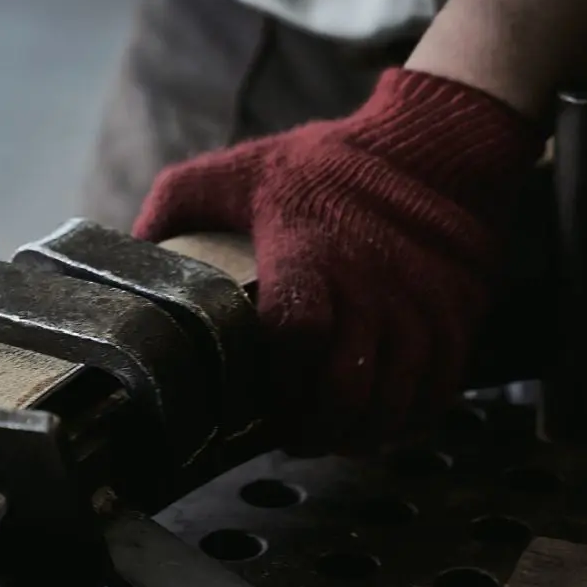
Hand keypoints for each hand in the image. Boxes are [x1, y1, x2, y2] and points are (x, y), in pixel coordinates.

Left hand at [134, 69, 544, 455]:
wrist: (433, 151)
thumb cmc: (327, 166)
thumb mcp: (241, 169)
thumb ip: (179, 202)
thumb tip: (133, 249)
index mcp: (310, 249)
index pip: (298, 330)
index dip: (278, 378)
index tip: (259, 396)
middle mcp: (372, 285)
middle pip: (348, 386)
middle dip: (314, 427)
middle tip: (289, 435)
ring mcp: (419, 307)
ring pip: (393, 401)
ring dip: (356, 433)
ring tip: (328, 435)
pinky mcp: (453, 321)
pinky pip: (435, 394)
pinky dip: (403, 421)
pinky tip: (374, 422)